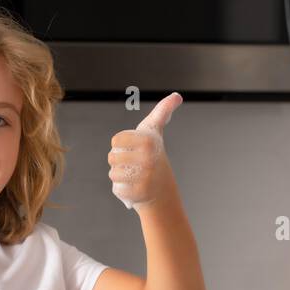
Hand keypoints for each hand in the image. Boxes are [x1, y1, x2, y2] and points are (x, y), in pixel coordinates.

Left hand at [109, 92, 182, 211]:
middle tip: (133, 165)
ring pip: (113, 174)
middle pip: (112, 157)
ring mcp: (145, 177)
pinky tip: (133, 188)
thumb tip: (177, 95)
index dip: (120, 146)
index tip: (133, 150)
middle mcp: (148, 158)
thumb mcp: (155, 131)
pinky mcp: (140, 194)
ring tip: (133, 176)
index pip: (116, 141)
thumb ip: (163, 111)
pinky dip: (121, 190)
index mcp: (148, 141)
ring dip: (118, 176)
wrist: (162, 190)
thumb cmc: (154, 155)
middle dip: (118, 162)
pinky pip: (117, 189)